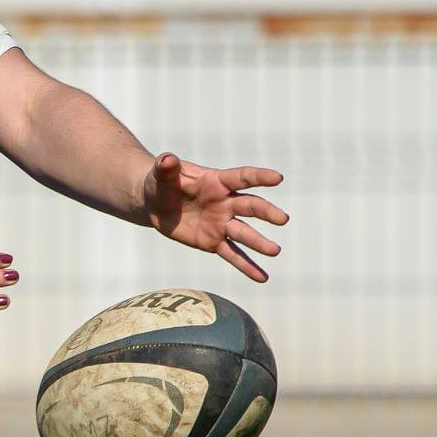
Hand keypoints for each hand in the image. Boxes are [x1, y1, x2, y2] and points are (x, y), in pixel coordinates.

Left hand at [142, 152, 288, 282]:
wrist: (154, 203)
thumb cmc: (161, 183)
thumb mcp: (160, 172)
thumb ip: (166, 166)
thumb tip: (167, 158)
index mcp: (217, 181)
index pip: (242, 178)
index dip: (259, 177)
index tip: (278, 179)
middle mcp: (225, 202)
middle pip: (250, 206)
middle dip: (266, 212)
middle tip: (282, 219)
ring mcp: (221, 223)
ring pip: (244, 233)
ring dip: (259, 242)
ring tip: (275, 251)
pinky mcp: (213, 241)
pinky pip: (232, 255)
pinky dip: (247, 266)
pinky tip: (262, 278)